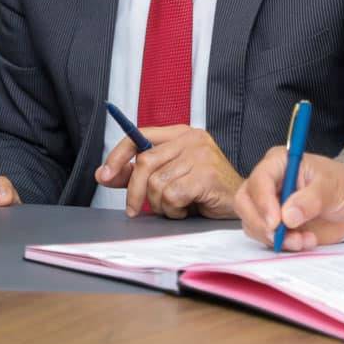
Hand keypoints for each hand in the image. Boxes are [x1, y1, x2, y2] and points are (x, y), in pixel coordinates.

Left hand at [96, 126, 242, 218]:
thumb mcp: (168, 177)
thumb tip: (104, 175)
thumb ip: (138, 174)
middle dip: (134, 191)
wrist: (240, 203)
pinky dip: (174, 210)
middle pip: (144, 162)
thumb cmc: (203, 191)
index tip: (104, 175)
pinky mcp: (207, 175)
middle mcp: (191, 138)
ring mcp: (201, 155)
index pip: (139, 135)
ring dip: (160, 205)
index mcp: (180, 133)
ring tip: (176, 207)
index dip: (118, 155)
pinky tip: (187, 209)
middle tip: (133, 210)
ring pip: (157, 183)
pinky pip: (172, 196)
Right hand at [235, 148, 343, 249]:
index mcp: (279, 163)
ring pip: (252, 223)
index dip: (263, 202)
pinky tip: (305, 241)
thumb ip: (311, 199)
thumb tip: (288, 216)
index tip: (275, 222)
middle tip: (279, 236)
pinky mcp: (274, 225)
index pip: (259, 180)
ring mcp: (268, 205)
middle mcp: (268, 183)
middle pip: (244, 202)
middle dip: (260, 223)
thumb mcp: (331, 187)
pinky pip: (266, 238)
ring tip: (302, 240)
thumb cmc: (341, 185)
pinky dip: (282, 245)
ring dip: (274, 237)